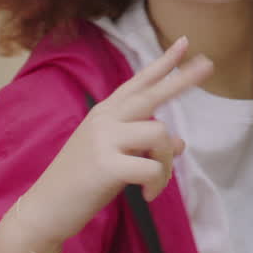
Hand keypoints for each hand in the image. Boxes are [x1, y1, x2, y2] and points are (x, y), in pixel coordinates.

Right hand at [15, 37, 212, 252]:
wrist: (43, 210)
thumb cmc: (80, 183)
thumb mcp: (114, 157)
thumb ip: (144, 144)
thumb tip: (181, 143)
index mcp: (104, 113)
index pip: (138, 82)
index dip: (162, 63)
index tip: (184, 43)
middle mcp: (104, 119)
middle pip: (152, 94)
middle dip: (182, 80)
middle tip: (209, 64)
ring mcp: (104, 139)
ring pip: (160, 134)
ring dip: (166, 163)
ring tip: (154, 184)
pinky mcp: (106, 164)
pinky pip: (153, 166)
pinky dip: (157, 183)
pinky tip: (147, 196)